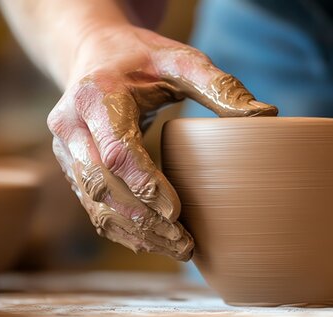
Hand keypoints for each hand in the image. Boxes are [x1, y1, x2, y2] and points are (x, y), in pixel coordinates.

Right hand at [48, 25, 276, 259]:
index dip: (145, 184)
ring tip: (179, 249)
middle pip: (103, 185)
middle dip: (144, 220)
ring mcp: (65, 148)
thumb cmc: (143, 58)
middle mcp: (71, 124)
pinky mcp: (71, 166)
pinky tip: (153, 242)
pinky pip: (92, 206)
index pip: (116, 150)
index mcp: (96, 95)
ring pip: (95, 203)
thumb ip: (220, 86)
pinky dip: (122, 229)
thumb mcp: (181, 60)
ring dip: (134, 232)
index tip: (177, 211)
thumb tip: (266, 116)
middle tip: (186, 243)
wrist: (93, 51)